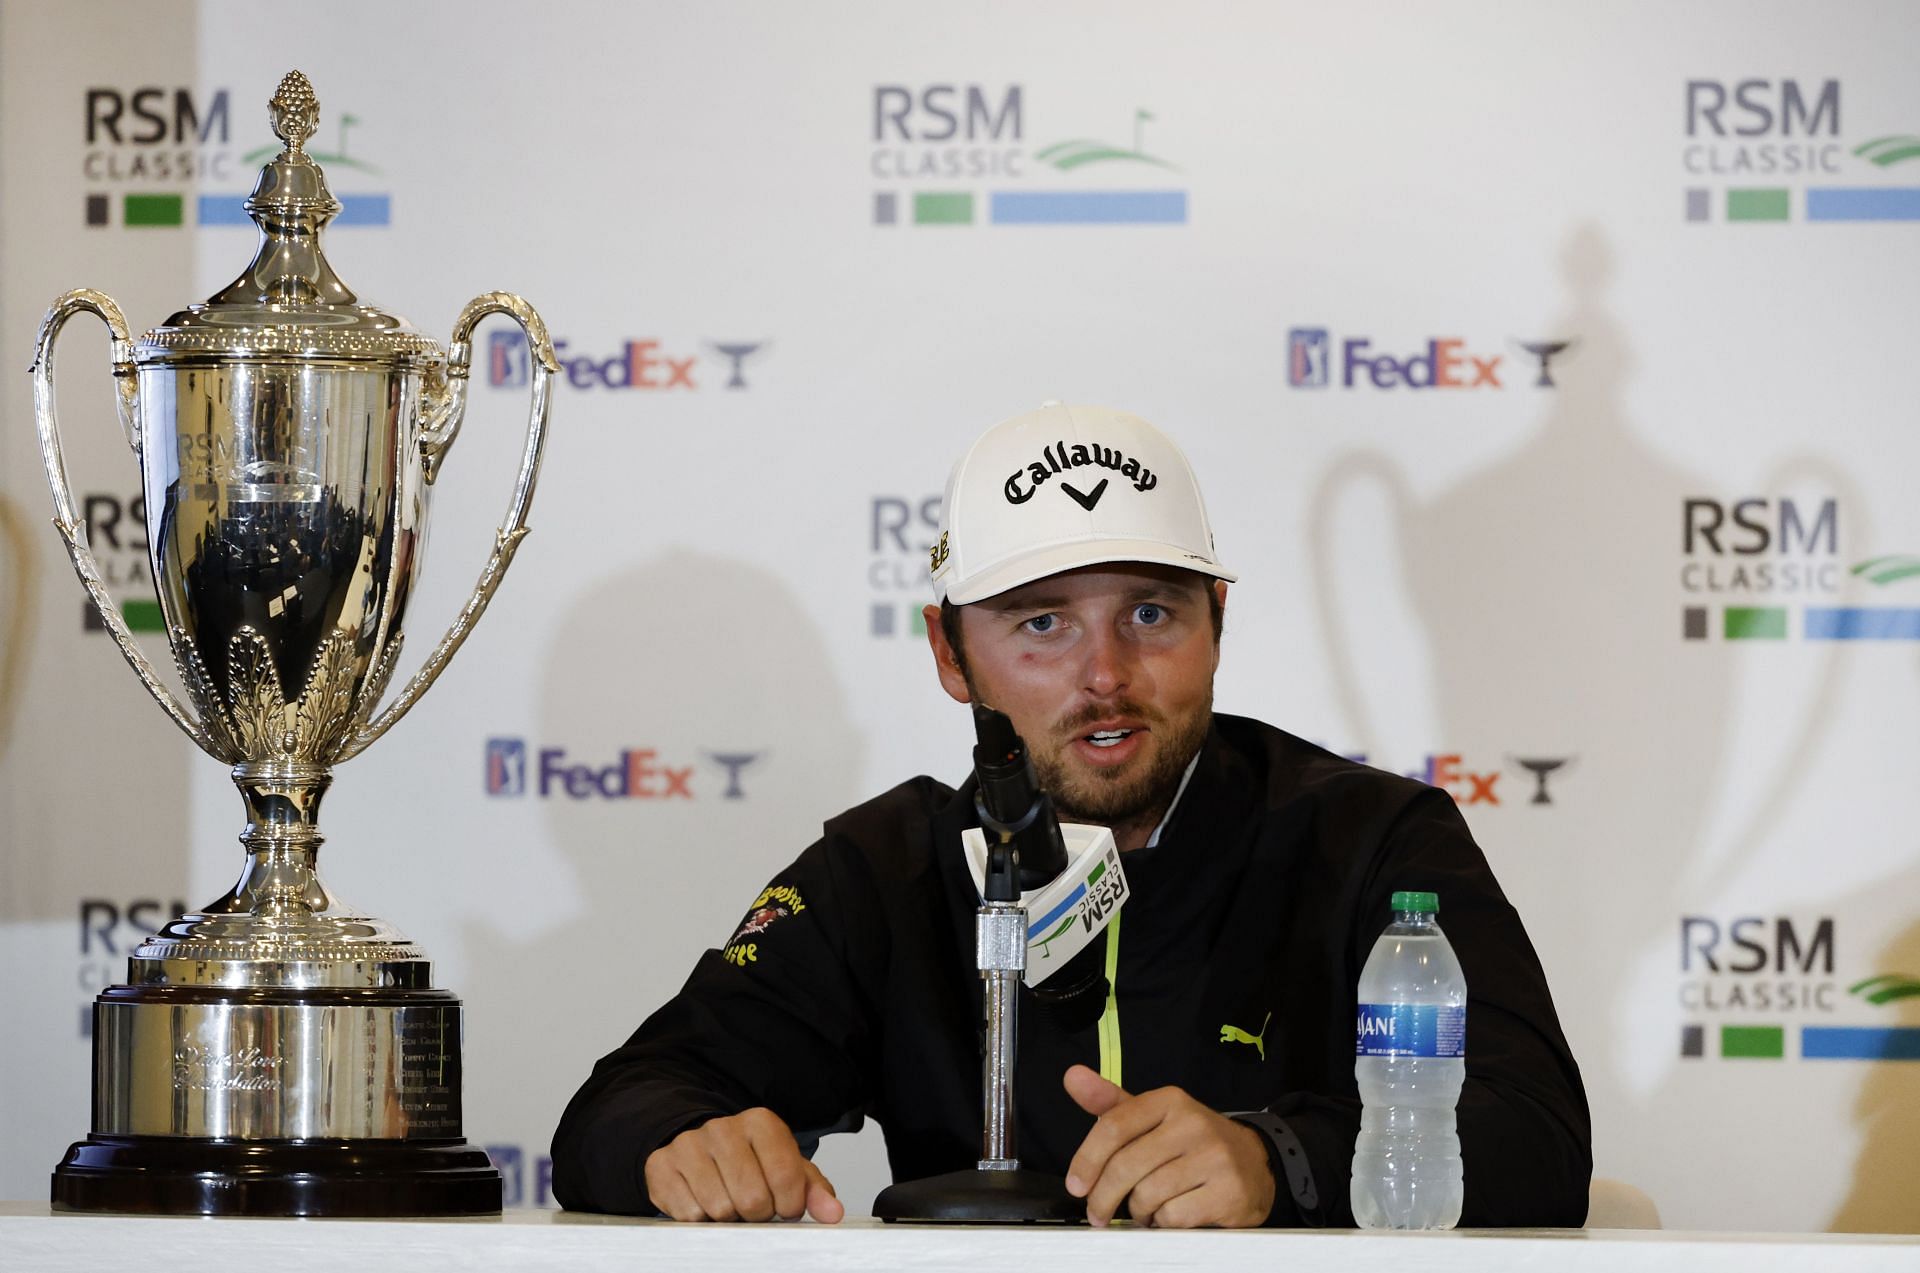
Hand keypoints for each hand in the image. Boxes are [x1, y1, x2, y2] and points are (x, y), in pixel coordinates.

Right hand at [644, 1107, 843, 1222]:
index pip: (787, 1178)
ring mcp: (689, 1144)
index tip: (785, 1206)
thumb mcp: (788, 1170)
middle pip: (752, 1198)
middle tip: (754, 1206)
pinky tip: (705, 1202)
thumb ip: (814, 1191)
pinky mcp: (662, 1165)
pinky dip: (702, 1219)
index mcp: (761, 1122)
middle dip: (758, 1213)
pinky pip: (689, 1214)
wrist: (700, 1151)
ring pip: (720, 1209)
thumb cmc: (750, 1162)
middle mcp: (723, 1127)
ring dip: (730, 1218)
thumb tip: (832, 1213)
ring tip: (730, 1202)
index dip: (789, 1205)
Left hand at [1062, 1064, 1273, 1227]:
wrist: (1255, 1163)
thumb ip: (1111, 1103)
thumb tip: (1072, 1076)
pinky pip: (1174, 1216)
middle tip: (1098, 1213)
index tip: (1076, 1185)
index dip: (1087, 1159)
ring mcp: (1214, 1158)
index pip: (1114, 1126)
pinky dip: (1163, 1223)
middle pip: (1126, 1166)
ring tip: (1144, 1209)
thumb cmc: (1191, 1143)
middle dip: (1104, 1197)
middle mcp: (1193, 1123)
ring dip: (1137, 1211)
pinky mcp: (1229, 1191)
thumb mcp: (1154, 1117)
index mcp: (1170, 1101)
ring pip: (1147, 1195)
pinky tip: (1169, 1216)